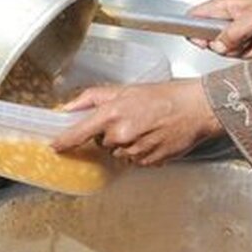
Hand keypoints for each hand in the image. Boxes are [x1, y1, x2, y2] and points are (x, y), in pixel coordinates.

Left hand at [52, 80, 222, 165]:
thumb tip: (68, 107)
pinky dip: (140, 151)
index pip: (79, 133)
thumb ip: (92, 98)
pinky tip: (152, 137)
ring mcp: (136, 151)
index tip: (55, 147)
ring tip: (144, 127)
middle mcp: (122, 135)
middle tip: (129, 120)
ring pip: (118, 153)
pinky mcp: (149, 162)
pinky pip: (135, 161)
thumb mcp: (125, 89)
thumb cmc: (165, 96)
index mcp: (113, 114)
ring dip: (126, 144)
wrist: (197, 109)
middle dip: (110, 134)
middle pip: (102, 143)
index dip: (65, 141)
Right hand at [188, 0, 251, 57]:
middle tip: (250, 38)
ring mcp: (235, 30)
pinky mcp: (246, 39)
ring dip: (249, 49)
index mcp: (222, 7)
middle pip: (213, 43)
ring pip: (230, 51)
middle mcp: (225, 19)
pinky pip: (244, 53)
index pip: (193, 19)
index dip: (195, 34)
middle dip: (233, 47)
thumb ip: (232, 33)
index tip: (209, 44)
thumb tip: (217, 46)